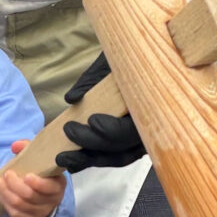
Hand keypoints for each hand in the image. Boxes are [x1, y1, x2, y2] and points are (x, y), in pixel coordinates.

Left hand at [0, 141, 62, 216]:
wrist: (41, 192)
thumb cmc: (39, 173)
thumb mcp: (38, 159)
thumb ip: (28, 148)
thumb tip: (15, 146)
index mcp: (58, 185)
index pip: (50, 187)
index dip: (38, 183)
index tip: (26, 175)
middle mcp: (53, 200)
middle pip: (31, 196)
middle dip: (15, 185)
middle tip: (6, 175)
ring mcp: (42, 212)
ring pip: (21, 206)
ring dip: (7, 194)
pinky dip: (7, 206)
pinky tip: (2, 196)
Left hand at [60, 52, 145, 172]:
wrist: (140, 55)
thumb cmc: (129, 55)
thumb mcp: (111, 60)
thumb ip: (92, 80)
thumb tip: (72, 99)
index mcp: (154, 105)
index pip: (134, 129)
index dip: (112, 130)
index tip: (92, 120)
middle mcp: (153, 127)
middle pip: (123, 149)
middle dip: (92, 145)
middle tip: (68, 130)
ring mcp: (142, 138)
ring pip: (118, 158)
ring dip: (89, 159)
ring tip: (63, 156)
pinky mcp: (129, 143)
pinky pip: (114, 156)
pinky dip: (93, 159)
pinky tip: (72, 161)